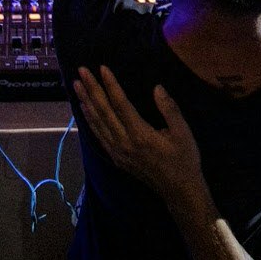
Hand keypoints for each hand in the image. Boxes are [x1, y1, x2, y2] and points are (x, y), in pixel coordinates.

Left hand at [75, 67, 203, 205]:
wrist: (179, 191)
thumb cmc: (184, 160)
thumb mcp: (183, 133)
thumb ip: (169, 109)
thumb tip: (157, 88)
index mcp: (140, 135)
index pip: (120, 104)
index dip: (111, 85)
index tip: (102, 68)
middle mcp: (124, 143)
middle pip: (103, 111)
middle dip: (92, 89)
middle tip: (81, 71)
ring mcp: (118, 152)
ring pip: (97, 123)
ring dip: (86, 102)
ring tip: (76, 85)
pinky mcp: (116, 158)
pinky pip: (98, 136)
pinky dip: (89, 121)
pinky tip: (84, 110)